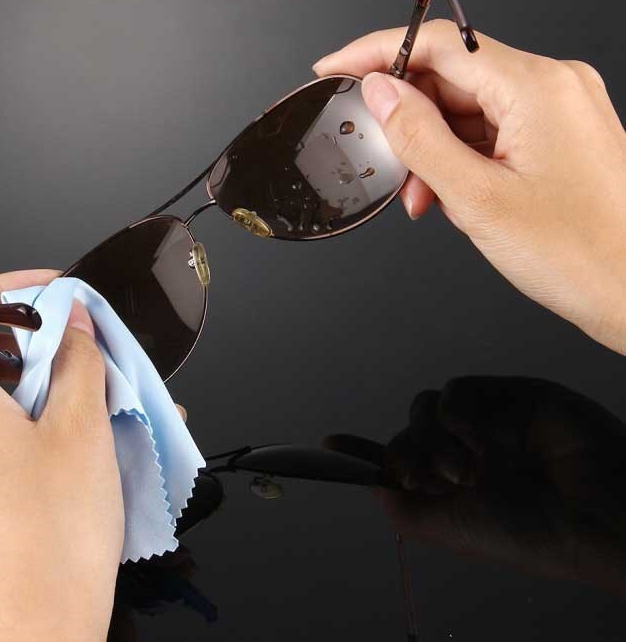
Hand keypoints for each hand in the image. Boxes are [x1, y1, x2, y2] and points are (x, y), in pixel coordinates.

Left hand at [0, 270, 122, 641]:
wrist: (39, 626)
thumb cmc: (57, 533)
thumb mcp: (81, 428)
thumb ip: (76, 361)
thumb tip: (75, 319)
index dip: (5, 290)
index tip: (50, 290)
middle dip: (31, 339)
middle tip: (82, 346)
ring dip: (33, 379)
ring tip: (87, 394)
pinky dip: (22, 414)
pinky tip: (71, 434)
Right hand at [314, 22, 625, 352]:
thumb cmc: (577, 254)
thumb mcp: (475, 198)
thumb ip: (419, 137)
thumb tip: (380, 93)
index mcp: (537, 88)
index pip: (439, 45)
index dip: (377, 52)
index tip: (335, 68)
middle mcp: (553, 86)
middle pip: (453, 78)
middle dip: (408, 120)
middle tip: (381, 160)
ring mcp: (558, 110)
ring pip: (469, 109)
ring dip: (434, 148)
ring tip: (423, 196)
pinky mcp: (558, 134)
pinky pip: (493, 131)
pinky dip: (461, 158)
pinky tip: (450, 193)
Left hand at [373, 376, 625, 593]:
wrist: (594, 513)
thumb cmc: (525, 531)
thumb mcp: (451, 530)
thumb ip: (405, 509)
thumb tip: (372, 485)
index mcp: (453, 487)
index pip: (399, 459)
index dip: (364, 451)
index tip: (329, 444)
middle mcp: (465, 453)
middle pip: (407, 431)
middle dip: (404, 452)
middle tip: (421, 476)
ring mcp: (486, 424)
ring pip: (425, 407)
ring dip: (429, 437)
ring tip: (463, 469)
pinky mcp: (506, 397)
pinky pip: (456, 391)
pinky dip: (454, 415)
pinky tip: (477, 442)